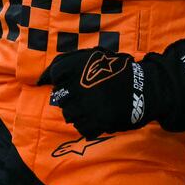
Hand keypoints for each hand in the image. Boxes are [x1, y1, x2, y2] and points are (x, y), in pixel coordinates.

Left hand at [37, 48, 155, 138]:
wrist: (144, 88)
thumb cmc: (115, 71)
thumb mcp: (93, 56)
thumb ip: (65, 62)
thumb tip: (40, 78)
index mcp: (79, 65)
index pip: (55, 73)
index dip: (61, 79)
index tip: (70, 82)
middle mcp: (80, 84)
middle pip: (60, 96)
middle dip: (70, 97)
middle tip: (84, 95)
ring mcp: (88, 104)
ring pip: (68, 114)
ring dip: (77, 112)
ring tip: (91, 107)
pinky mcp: (98, 121)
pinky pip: (81, 128)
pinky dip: (86, 125)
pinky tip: (96, 118)